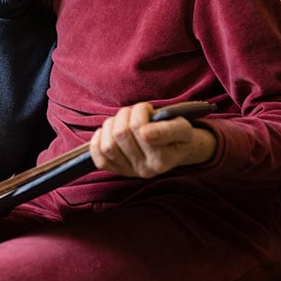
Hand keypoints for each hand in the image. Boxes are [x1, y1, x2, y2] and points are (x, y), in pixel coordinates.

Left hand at [90, 102, 215, 178]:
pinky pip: (99, 159)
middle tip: (136, 111)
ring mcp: (129, 171)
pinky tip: (107, 131)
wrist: (176, 149)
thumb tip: (145, 133)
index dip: (140, 111)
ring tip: (124, 119)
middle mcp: (144, 170)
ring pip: (108, 145)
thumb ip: (167, 130)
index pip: (139, 129)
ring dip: (111, 124)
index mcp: (161, 160)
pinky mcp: (116, 170)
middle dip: (126, 114)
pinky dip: (98, 141)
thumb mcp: (182, 128)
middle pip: (121, 134)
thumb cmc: (178, 135)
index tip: (149, 109)